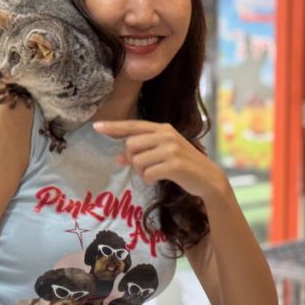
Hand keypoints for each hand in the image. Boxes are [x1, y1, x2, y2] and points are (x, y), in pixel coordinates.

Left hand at [92, 120, 226, 199]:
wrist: (208, 178)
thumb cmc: (183, 165)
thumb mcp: (163, 154)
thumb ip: (142, 152)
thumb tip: (118, 158)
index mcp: (163, 128)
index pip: (133, 125)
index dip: (114, 126)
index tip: (96, 126)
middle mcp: (166, 135)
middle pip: (131, 145)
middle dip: (131, 160)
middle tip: (142, 167)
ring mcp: (171, 149)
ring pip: (137, 161)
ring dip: (140, 172)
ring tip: (153, 173)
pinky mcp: (174, 165)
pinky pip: (148, 173)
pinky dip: (149, 179)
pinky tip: (158, 179)